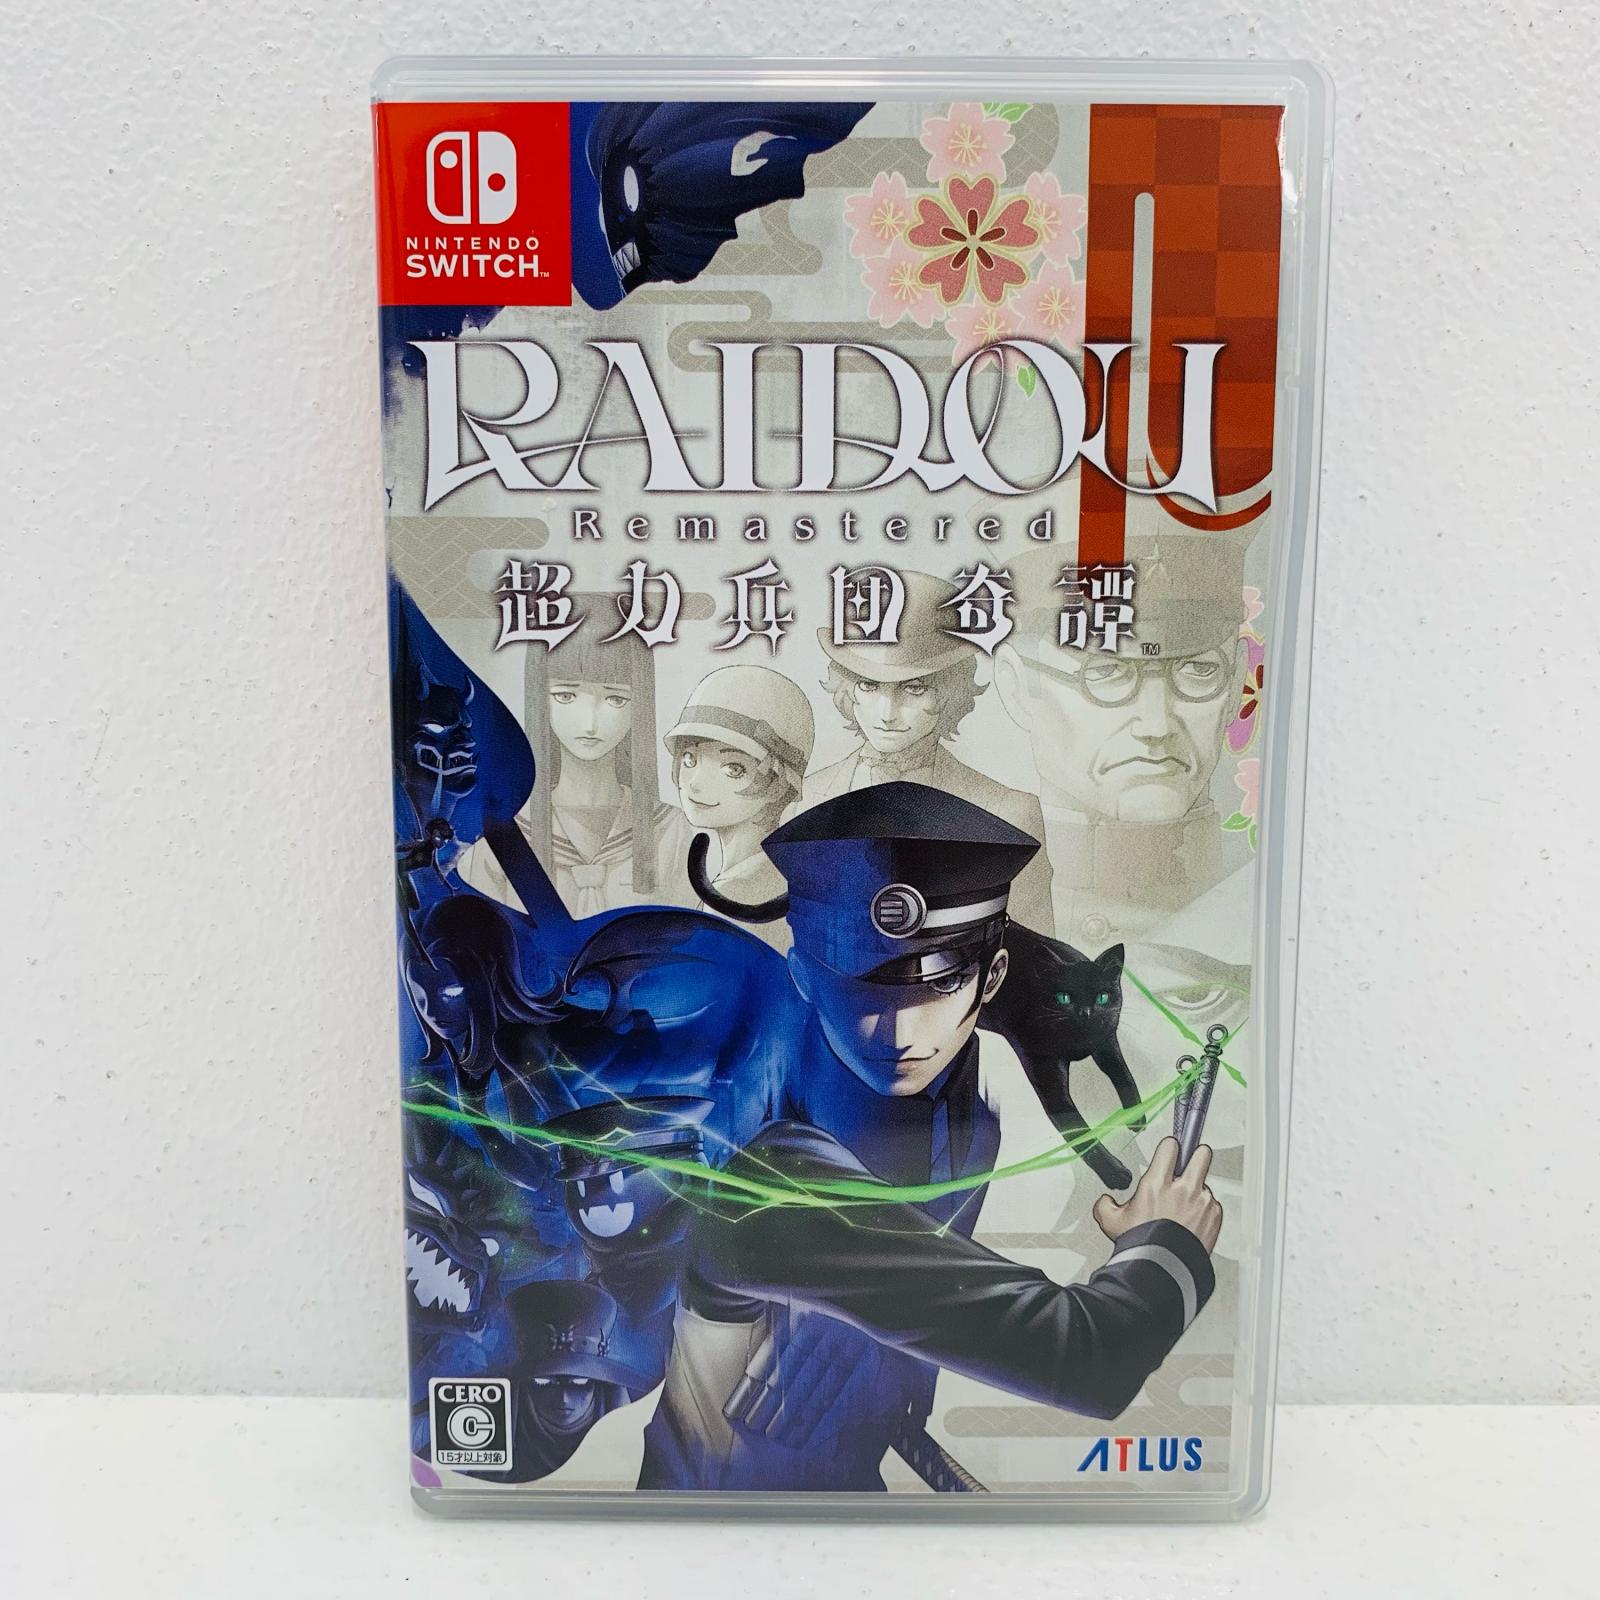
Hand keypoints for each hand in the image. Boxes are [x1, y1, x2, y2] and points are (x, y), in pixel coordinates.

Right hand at [1093, 1137, 1221, 1253]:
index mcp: (1157, 1184)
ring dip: (1198, 1191)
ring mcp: (1201, 1203)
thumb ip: (1105, 1205)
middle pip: (1201, 1155)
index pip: (1170, 1147)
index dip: (1170, 1146)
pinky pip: (1213, 1206)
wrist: (1164, 1270)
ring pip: (1206, 1184)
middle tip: (1192, 1162)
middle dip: (1198, 1155)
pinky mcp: (1214, 1218)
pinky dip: (1205, 1210)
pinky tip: (1193, 1221)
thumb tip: (1105, 1201)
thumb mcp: (1112, 1222)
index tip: (1170, 1149)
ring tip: (1187, 1206)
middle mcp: (1182, 1190)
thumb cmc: (1142, 1246)